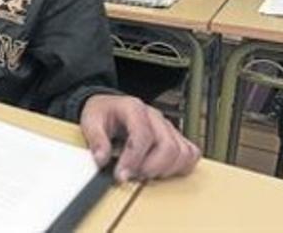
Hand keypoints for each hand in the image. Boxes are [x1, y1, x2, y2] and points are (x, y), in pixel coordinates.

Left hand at [80, 94, 199, 182]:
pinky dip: (181, 166)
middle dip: (151, 168)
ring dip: (165, 170)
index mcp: (134, 108)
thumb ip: (96, 140)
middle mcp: (155, 117)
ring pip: (181, 152)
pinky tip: (163, 170)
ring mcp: (167, 127)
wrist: (109, 107)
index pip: (143, 135)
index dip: (133, 159)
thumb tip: (101, 159)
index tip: (122, 175)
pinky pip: (191, 153)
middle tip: (133, 176)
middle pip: (168, 146)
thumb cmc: (103, 113)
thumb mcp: (91, 121)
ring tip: (145, 173)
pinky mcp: (175, 137)